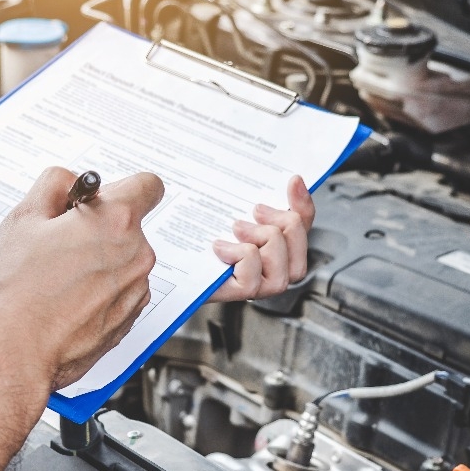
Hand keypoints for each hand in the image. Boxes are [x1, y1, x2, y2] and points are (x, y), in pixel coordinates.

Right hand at [0, 167, 163, 398]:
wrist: (15, 352)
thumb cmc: (15, 291)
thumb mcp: (23, 218)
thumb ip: (55, 184)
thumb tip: (70, 180)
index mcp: (116, 221)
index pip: (147, 185)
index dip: (121, 188)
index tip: (99, 199)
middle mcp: (137, 254)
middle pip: (129, 226)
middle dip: (99, 228)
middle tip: (59, 243)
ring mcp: (137, 289)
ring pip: (123, 260)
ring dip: (99, 261)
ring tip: (58, 278)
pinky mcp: (130, 318)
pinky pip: (121, 290)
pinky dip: (100, 291)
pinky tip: (67, 301)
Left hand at [209, 175, 314, 301]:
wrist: (166, 261)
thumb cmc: (197, 237)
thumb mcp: (228, 208)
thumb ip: (257, 198)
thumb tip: (293, 180)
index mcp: (274, 243)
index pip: (303, 222)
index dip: (303, 202)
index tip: (292, 181)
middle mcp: (273, 265)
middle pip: (298, 238)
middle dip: (281, 221)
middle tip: (255, 212)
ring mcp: (260, 283)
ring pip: (280, 255)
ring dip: (260, 237)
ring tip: (236, 229)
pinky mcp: (242, 291)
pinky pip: (254, 272)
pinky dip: (238, 254)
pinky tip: (220, 247)